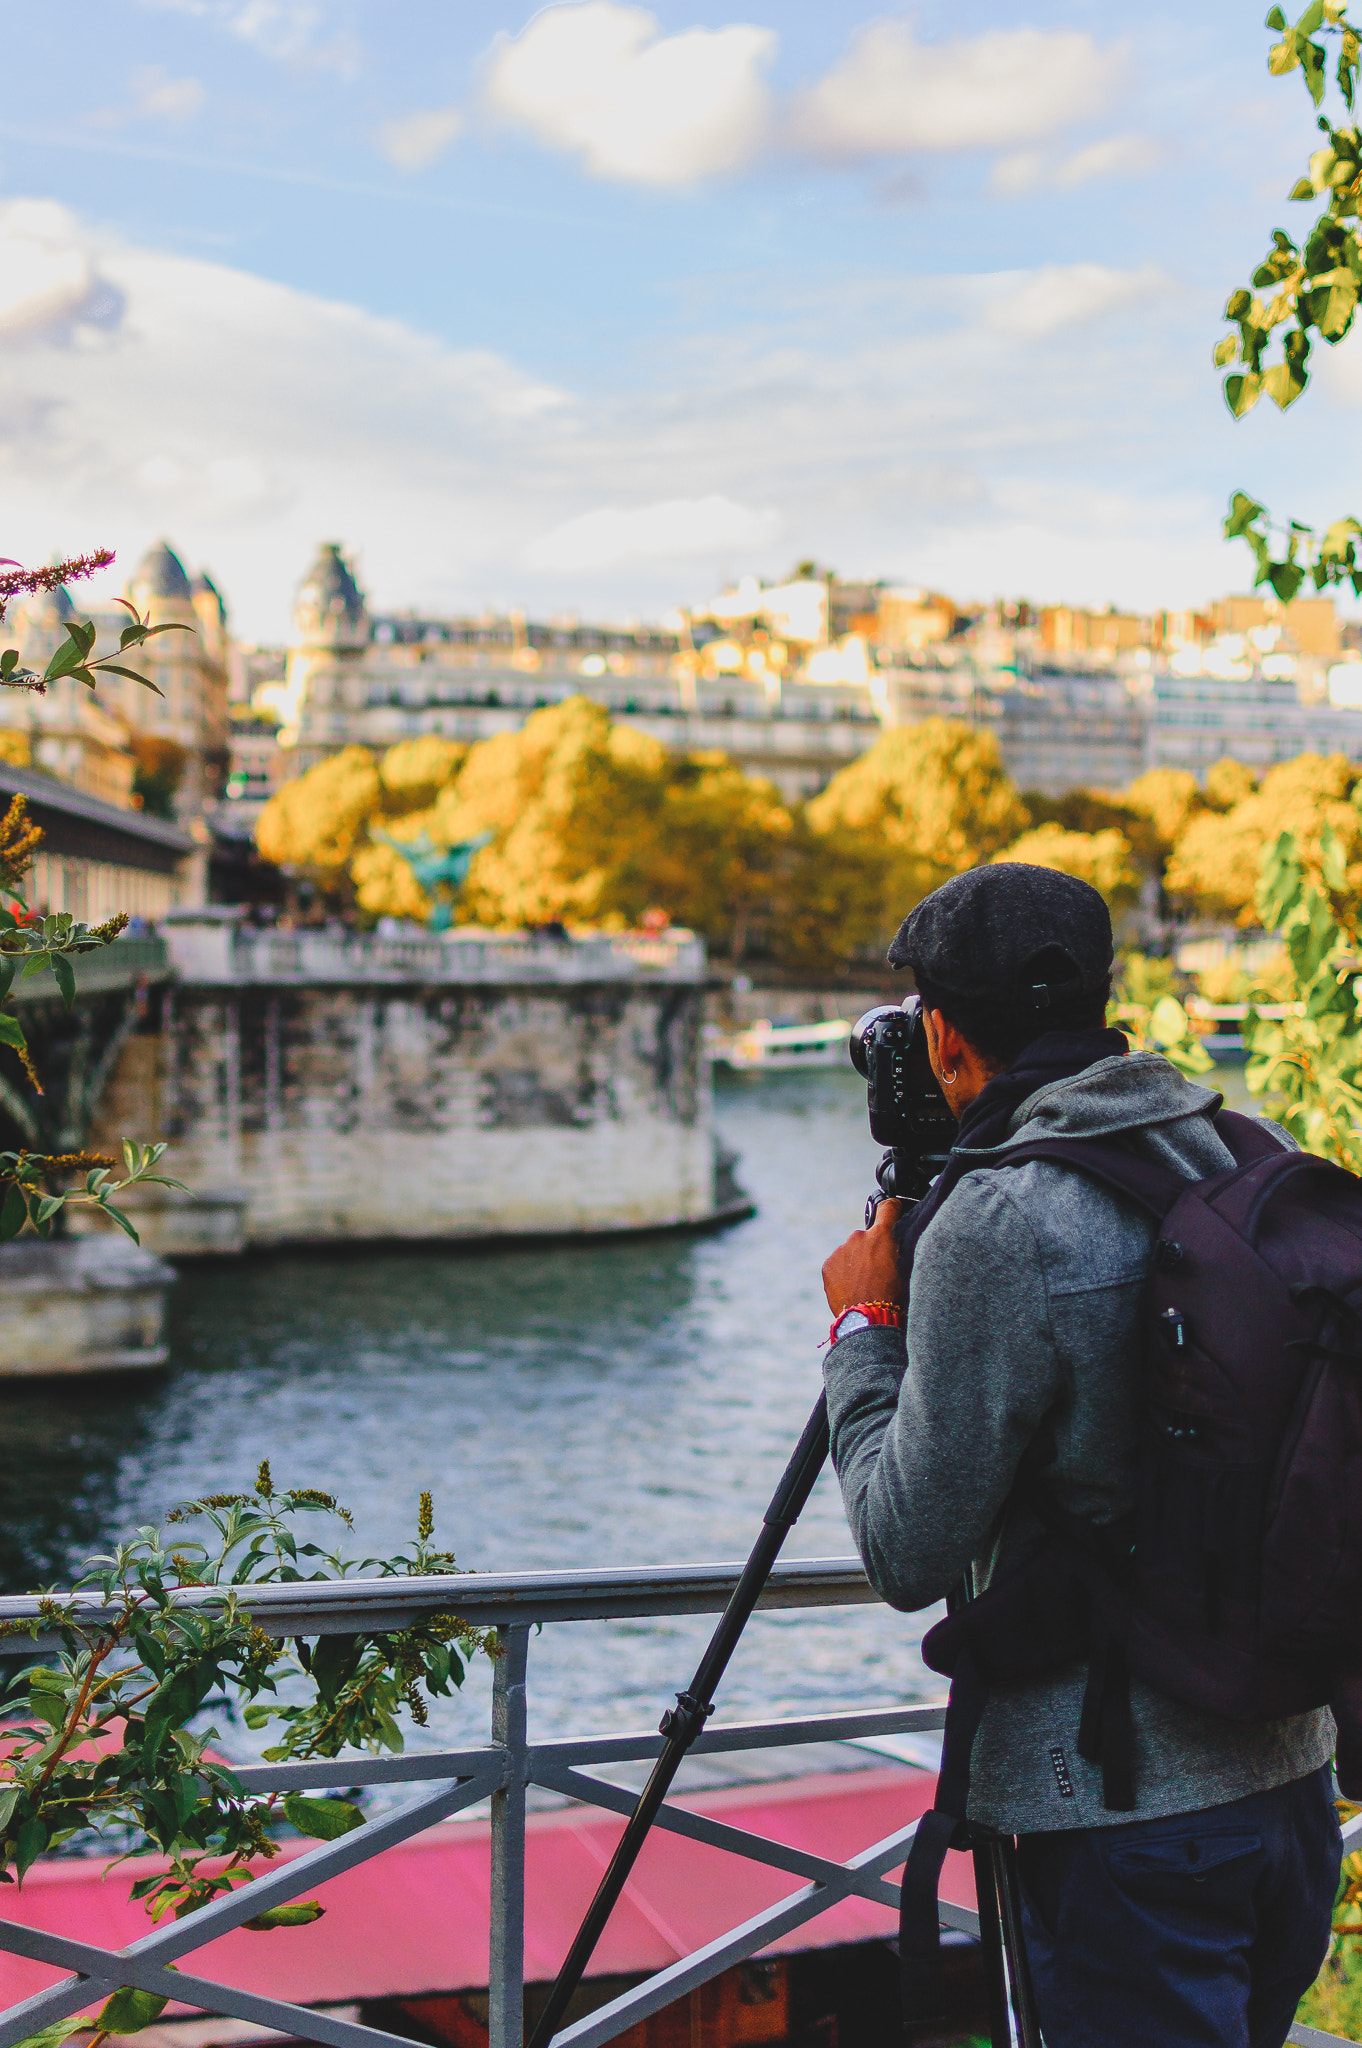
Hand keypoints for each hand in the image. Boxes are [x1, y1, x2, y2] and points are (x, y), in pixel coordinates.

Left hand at [821, 1198, 904, 1316]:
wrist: (867, 1318)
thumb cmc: (892, 1297)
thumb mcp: (904, 1269)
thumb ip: (896, 1250)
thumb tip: (894, 1245)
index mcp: (881, 1236)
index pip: (887, 1209)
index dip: (891, 1207)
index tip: (892, 1207)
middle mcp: (858, 1237)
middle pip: (866, 1237)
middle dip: (870, 1248)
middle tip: (876, 1270)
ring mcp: (841, 1250)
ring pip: (850, 1251)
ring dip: (856, 1261)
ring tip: (863, 1283)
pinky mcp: (828, 1264)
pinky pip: (838, 1263)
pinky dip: (843, 1271)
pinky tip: (851, 1287)